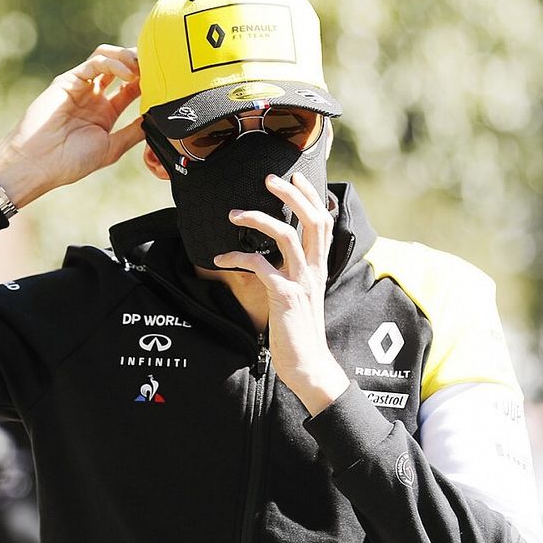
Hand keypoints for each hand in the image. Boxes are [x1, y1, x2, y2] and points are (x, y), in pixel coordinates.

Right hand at [0, 45, 143, 207]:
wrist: (40, 162)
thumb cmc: (72, 161)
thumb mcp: (112, 147)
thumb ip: (133, 133)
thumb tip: (157, 120)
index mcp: (105, 112)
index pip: (132, 88)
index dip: (149, 81)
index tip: (167, 81)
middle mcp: (94, 96)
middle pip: (121, 68)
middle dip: (140, 63)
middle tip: (159, 65)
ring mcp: (82, 86)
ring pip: (108, 58)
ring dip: (128, 58)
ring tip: (144, 68)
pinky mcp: (69, 80)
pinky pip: (95, 63)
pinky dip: (114, 64)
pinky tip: (129, 75)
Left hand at [213, 173, 349, 414]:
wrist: (309, 366)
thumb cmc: (299, 332)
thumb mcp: (302, 296)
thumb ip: (295, 273)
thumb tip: (275, 257)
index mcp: (319, 268)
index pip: (323, 222)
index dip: (311, 196)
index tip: (296, 176)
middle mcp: (314, 270)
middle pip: (313, 220)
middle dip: (292, 194)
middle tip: (269, 178)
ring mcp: (300, 282)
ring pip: (286, 236)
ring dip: (259, 218)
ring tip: (234, 212)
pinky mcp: (284, 296)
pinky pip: (259, 265)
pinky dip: (236, 257)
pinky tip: (219, 258)